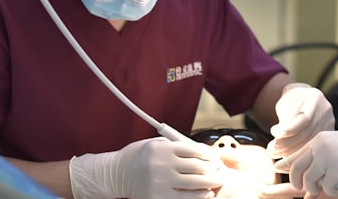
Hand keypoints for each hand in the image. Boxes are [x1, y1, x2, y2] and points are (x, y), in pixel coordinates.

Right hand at [69, 137, 223, 198]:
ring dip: (211, 184)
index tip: (215, 158)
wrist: (116, 173)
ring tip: (217, 183)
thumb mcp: (157, 143)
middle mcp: (162, 164)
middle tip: (221, 172)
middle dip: (214, 170)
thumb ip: (179, 146)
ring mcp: (160, 183)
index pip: (195, 150)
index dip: (209, 155)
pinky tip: (206, 194)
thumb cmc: (140, 156)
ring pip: (195, 184)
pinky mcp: (158, 197)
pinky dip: (199, 197)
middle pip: (198, 168)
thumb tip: (205, 152)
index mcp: (163, 148)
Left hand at [267, 83, 334, 157]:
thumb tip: (279, 137)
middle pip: (307, 132)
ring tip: (274, 153)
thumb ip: (284, 118)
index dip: (289, 129)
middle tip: (270, 149)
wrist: (303, 100)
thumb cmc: (290, 101)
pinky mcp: (328, 134)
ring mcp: (329, 123)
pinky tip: (285, 156)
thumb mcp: (285, 103)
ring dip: (290, 152)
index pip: (304, 118)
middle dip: (286, 143)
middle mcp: (326, 111)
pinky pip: (313, 147)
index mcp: (315, 98)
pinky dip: (298, 153)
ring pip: (310, 143)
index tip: (274, 134)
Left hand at [273, 131, 337, 197]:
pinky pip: (327, 188)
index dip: (284, 164)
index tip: (276, 169)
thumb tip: (303, 175)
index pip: (295, 154)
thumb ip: (319, 156)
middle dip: (297, 183)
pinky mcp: (336, 171)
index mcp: (318, 139)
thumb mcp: (335, 146)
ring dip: (316, 188)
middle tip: (304, 189)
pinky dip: (334, 190)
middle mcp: (319, 146)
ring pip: (308, 181)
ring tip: (328, 185)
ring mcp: (327, 158)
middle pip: (295, 169)